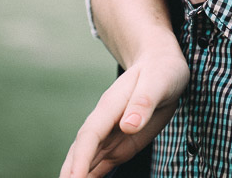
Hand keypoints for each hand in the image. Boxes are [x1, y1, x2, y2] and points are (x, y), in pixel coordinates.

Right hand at [59, 52, 187, 177]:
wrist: (160, 65)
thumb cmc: (160, 70)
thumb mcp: (158, 82)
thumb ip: (144, 102)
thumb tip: (128, 126)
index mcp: (110, 106)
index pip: (89, 136)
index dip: (80, 159)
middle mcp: (105, 123)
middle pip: (80, 151)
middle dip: (71, 173)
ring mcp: (110, 135)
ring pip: (87, 160)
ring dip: (78, 176)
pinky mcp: (120, 144)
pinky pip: (101, 164)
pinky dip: (91, 177)